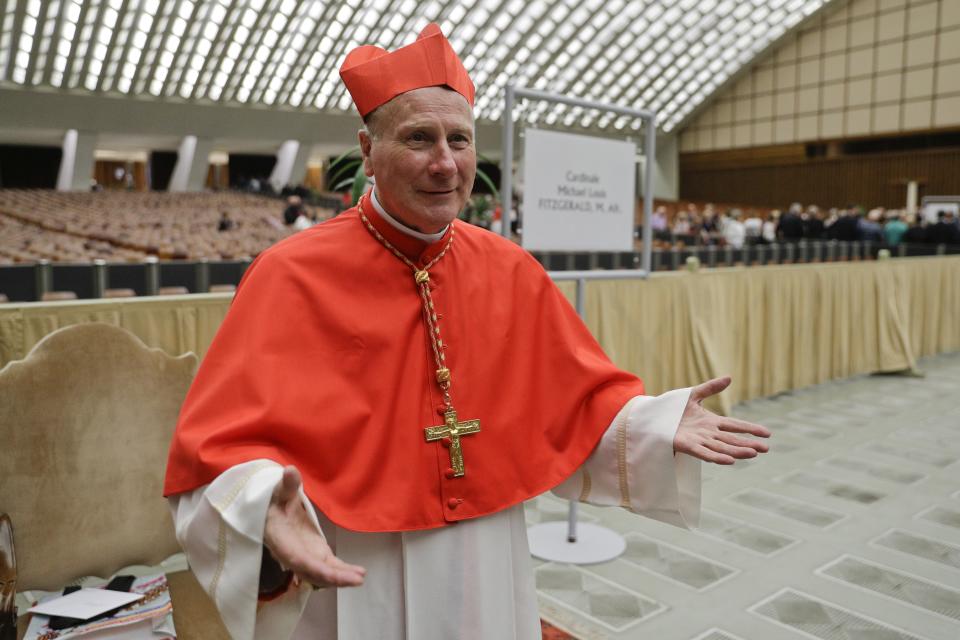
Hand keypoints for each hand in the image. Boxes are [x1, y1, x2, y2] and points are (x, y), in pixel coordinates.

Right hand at [264, 465, 365, 587]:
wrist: (271, 510)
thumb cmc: (274, 501)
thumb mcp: (279, 492)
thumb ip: (287, 485)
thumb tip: (291, 470)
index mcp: (283, 542)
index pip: (299, 560)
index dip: (316, 569)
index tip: (333, 575)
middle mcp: (294, 555)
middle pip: (314, 572)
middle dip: (334, 578)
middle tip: (357, 579)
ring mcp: (306, 556)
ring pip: (322, 573)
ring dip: (341, 578)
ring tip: (360, 576)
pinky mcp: (316, 553)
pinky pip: (329, 566)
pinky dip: (342, 571)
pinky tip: (358, 573)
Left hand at [674, 376, 770, 464]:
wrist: (654, 419)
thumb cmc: (674, 409)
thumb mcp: (693, 395)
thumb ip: (711, 388)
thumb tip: (729, 377)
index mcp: (712, 422)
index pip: (735, 425)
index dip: (750, 429)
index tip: (767, 433)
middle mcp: (708, 433)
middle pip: (732, 439)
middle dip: (749, 444)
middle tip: (766, 449)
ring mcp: (699, 441)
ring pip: (722, 447)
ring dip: (737, 451)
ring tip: (753, 453)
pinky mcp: (687, 446)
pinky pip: (705, 453)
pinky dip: (717, 457)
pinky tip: (730, 461)